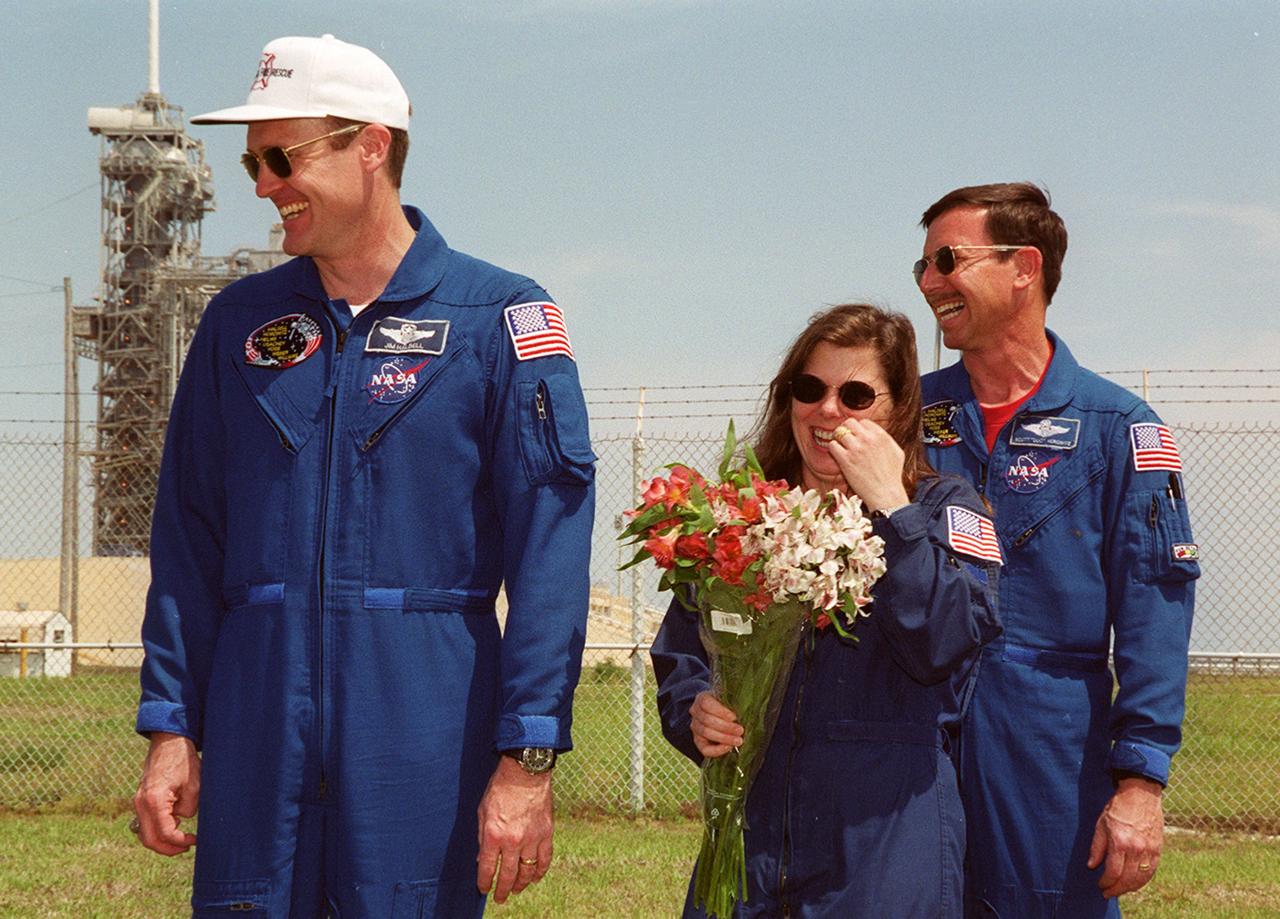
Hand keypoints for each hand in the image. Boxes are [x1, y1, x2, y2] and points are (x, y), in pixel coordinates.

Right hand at [133, 732, 199, 855]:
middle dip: (168, 848)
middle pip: (149, 839)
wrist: (169, 741)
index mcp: (154, 800)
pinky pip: (146, 822)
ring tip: (182, 836)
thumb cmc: (183, 760)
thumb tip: (182, 820)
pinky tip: (174, 824)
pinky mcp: (141, 799)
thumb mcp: (195, 785)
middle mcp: (141, 803)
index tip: (194, 840)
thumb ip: (189, 808)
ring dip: (162, 840)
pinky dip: (158, 829)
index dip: (180, 842)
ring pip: (145, 833)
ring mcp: (138, 802)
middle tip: (186, 847)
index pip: (164, 833)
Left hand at [476, 756, 553, 903]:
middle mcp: (512, 840)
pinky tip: (535, 878)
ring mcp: (531, 838)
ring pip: (527, 871)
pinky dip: (540, 872)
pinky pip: (544, 860)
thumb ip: (482, 837)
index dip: (484, 883)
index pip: (486, 868)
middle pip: (507, 875)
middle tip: (500, 898)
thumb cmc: (500, 789)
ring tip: (516, 889)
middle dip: (502, 890)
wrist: (525, 773)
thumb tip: (480, 857)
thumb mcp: (482, 812)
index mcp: (493, 835)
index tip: (483, 889)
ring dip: (521, 884)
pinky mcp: (546, 833)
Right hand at [689, 690, 742, 758]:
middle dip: (726, 727)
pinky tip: (728, 746)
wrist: (723, 715)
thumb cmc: (729, 706)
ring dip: (724, 738)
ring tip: (738, 740)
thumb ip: (734, 703)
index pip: (706, 703)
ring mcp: (695, 727)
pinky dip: (717, 750)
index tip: (734, 717)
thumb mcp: (730, 700)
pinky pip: (705, 749)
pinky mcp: (698, 741)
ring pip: (706, 733)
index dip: (720, 711)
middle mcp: (695, 712)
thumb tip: (743, 709)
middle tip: (740, 730)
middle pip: (707, 720)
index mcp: (702, 698)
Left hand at [827, 418, 908, 511]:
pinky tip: (838, 456)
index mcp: (881, 435)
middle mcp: (868, 439)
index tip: (857, 436)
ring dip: (838, 439)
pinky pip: (832, 445)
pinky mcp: (845, 459)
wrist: (885, 493)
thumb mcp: (897, 452)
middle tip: (845, 438)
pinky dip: (833, 449)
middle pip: (849, 423)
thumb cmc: (892, 476)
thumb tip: (878, 434)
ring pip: (839, 432)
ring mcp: (856, 448)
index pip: (863, 422)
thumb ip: (887, 440)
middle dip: (846, 429)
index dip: (859, 429)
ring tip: (841, 447)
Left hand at [1087, 777, 1163, 897]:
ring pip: (1141, 879)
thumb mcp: (1100, 824)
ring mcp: (1149, 850)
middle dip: (1116, 889)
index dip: (1106, 883)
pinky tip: (1134, 883)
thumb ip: (1097, 847)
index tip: (1100, 885)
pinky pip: (1151, 872)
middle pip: (1127, 879)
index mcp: (1120, 842)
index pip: (1113, 872)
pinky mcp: (1158, 849)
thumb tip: (1092, 865)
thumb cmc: (1117, 808)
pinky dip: (1143, 881)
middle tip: (1108, 893)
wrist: (1141, 794)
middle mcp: (1136, 849)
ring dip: (1129, 888)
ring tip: (1120, 890)